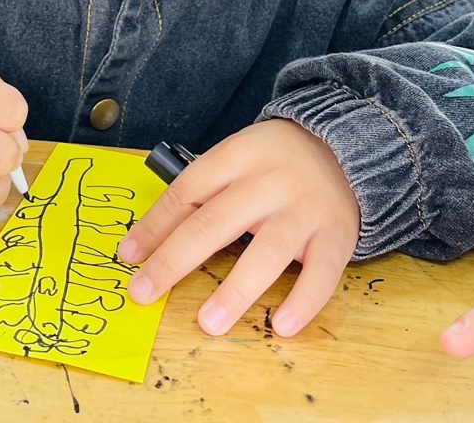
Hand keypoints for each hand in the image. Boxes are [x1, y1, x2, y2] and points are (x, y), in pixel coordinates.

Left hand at [116, 119, 358, 337]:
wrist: (345, 147)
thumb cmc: (274, 162)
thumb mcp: (235, 159)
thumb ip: (199, 191)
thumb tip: (145, 242)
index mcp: (238, 156)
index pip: (187, 192)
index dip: (154, 226)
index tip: (128, 257)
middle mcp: (269, 181)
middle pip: (214, 223)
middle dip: (174, 261)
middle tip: (144, 294)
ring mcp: (304, 209)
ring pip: (267, 252)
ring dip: (236, 290)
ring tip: (208, 322)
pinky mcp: (336, 236)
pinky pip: (321, 274)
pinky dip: (302, 302)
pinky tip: (281, 326)